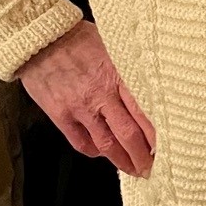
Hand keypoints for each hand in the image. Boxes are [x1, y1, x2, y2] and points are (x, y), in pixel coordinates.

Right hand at [16, 18, 155, 178]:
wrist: (38, 37)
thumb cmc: (76, 37)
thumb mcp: (111, 45)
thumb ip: (128, 68)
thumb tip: (149, 85)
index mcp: (118, 75)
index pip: (144, 112)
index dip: (157, 134)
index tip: (168, 145)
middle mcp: (101, 94)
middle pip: (129, 134)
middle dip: (143, 156)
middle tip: (153, 167)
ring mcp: (80, 106)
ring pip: (107, 144)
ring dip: (123, 161)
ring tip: (134, 169)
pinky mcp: (60, 114)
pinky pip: (81, 142)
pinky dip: (95, 152)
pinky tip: (102, 153)